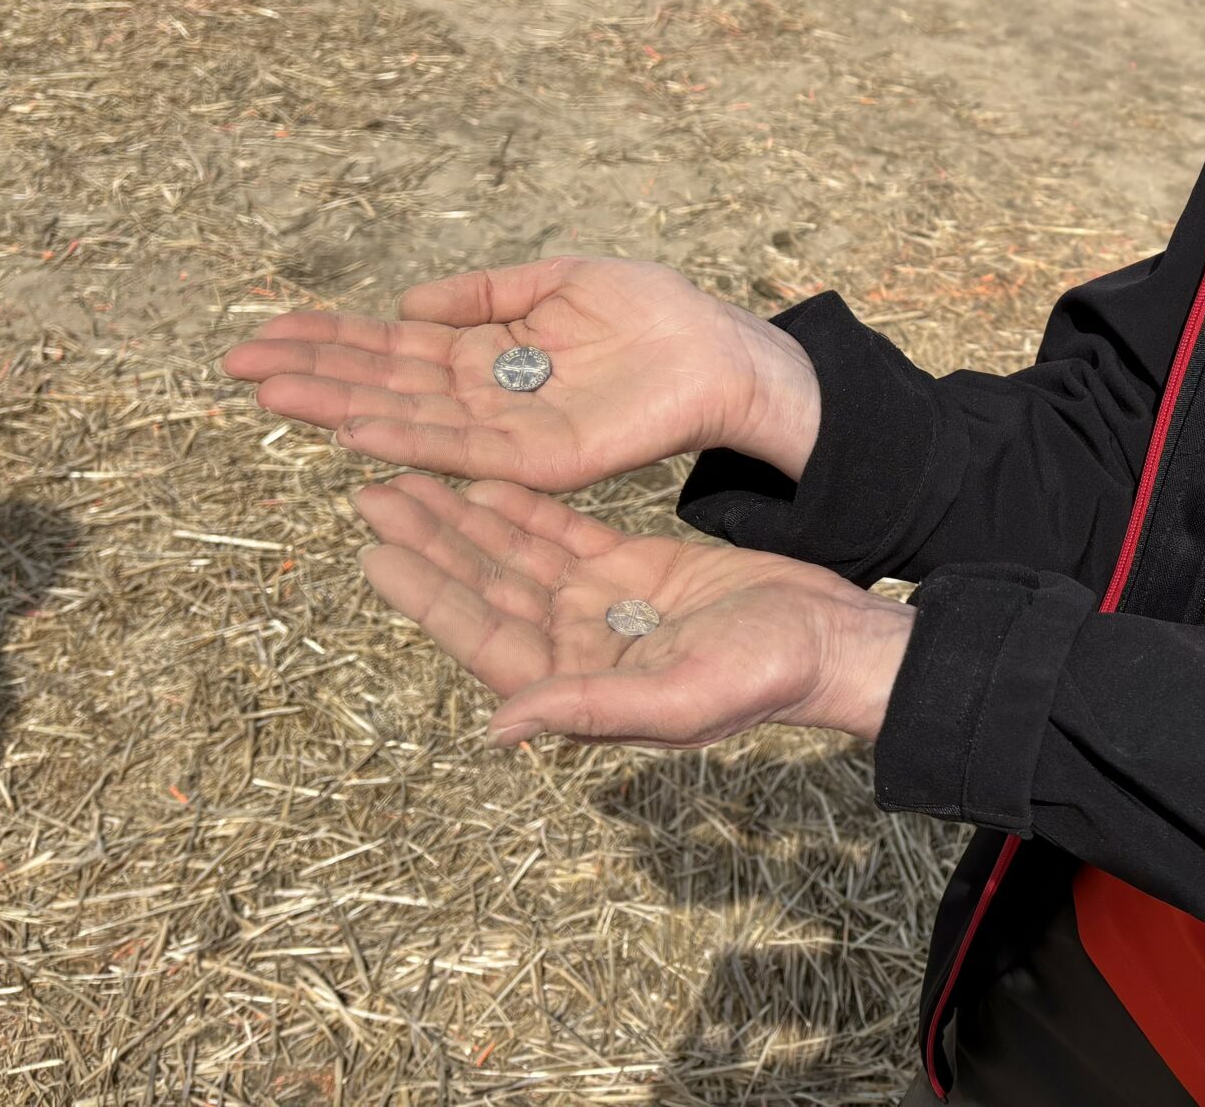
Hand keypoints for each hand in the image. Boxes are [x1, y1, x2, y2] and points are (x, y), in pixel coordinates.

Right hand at [223, 258, 818, 490]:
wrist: (721, 352)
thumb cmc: (652, 313)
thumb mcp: (557, 281)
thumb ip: (482, 294)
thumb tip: (404, 307)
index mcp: (485, 354)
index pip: (389, 349)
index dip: (327, 342)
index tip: (261, 334)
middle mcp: (484, 398)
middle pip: (382, 386)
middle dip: (312, 375)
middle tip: (235, 365)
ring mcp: (508, 433)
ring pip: (407, 420)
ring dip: (339, 407)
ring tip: (273, 392)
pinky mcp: (541, 460)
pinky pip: (463, 450)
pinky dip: (407, 439)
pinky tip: (355, 427)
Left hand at [352, 475, 910, 744]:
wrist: (831, 641)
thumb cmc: (766, 678)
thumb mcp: (679, 698)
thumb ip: (588, 708)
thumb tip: (499, 726)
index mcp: (576, 685)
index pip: (484, 635)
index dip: (429, 595)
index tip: (376, 553)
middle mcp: (575, 648)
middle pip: (487, 588)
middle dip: (431, 542)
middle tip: (374, 493)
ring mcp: (602, 608)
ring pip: (515, 557)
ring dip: (464, 519)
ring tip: (408, 479)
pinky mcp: (633, 571)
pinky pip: (562, 536)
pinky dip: (523, 508)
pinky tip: (485, 478)